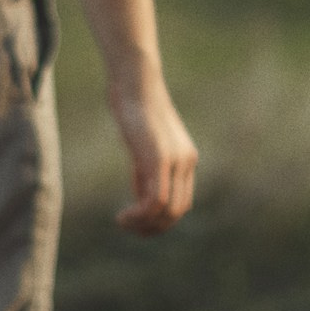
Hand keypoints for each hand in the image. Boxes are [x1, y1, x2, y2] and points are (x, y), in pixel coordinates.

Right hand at [108, 78, 197, 234]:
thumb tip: (143, 197)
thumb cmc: (134, 110)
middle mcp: (186, 161)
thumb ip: (147, 171)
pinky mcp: (158, 158)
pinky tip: (122, 216)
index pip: (182, 203)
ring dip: (145, 224)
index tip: (137, 222)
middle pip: (178, 211)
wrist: (135, 83)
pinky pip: (155, 201)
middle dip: (154, 228)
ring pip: (168, 210)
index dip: (161, 220)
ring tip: (123, 223)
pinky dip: (139, 215)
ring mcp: (175, 160)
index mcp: (186, 159)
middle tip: (129, 227)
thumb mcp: (144, 146)